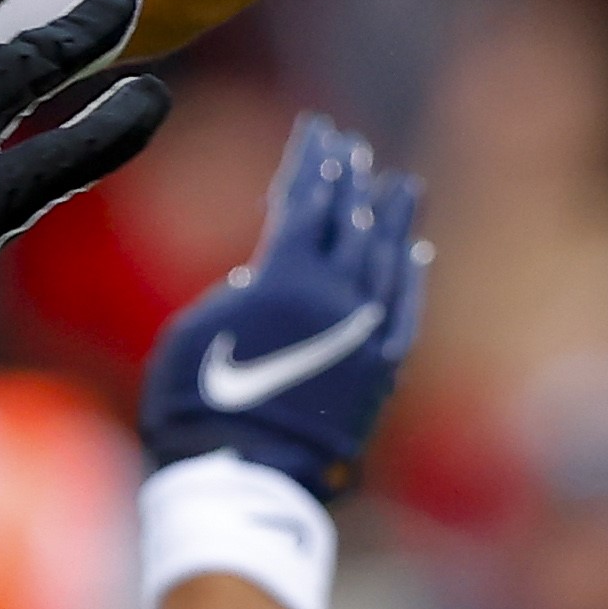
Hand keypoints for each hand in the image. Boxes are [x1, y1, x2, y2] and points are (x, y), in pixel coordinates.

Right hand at [139, 114, 425, 497]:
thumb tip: (260, 277)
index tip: (318, 132)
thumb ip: (232, 295)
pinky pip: (404, 311)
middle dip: (349, 180)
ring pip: (386, 260)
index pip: (304, 202)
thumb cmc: (198, 404)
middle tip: (352, 148)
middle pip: (348, 222)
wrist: (243, 476)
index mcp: (283, 278)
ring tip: (399, 186)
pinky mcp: (382, 370)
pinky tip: (414, 256)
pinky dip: (410, 279)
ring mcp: (365, 332)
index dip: (310, 163)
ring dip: (391, 219)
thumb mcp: (193, 332)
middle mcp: (334, 295)